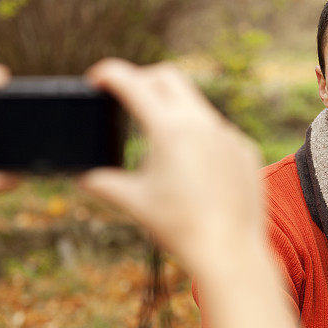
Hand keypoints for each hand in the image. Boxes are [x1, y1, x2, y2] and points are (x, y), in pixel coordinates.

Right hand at [80, 58, 264, 273]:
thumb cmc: (179, 228)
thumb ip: (104, 184)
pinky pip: (218, 130)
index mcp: (169, 130)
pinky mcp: (244, 149)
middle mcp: (202, 123)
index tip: (97, 78)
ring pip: (195, 104)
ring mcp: (227, 134)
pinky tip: (192, 166)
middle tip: (126, 96)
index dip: (109, 74)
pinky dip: (198, 135)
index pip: (133, 84)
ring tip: (158, 139)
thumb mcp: (135, 203)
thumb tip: (83, 177)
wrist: (230, 253)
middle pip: (167, 77)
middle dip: (142, 79)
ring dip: (173, 110)